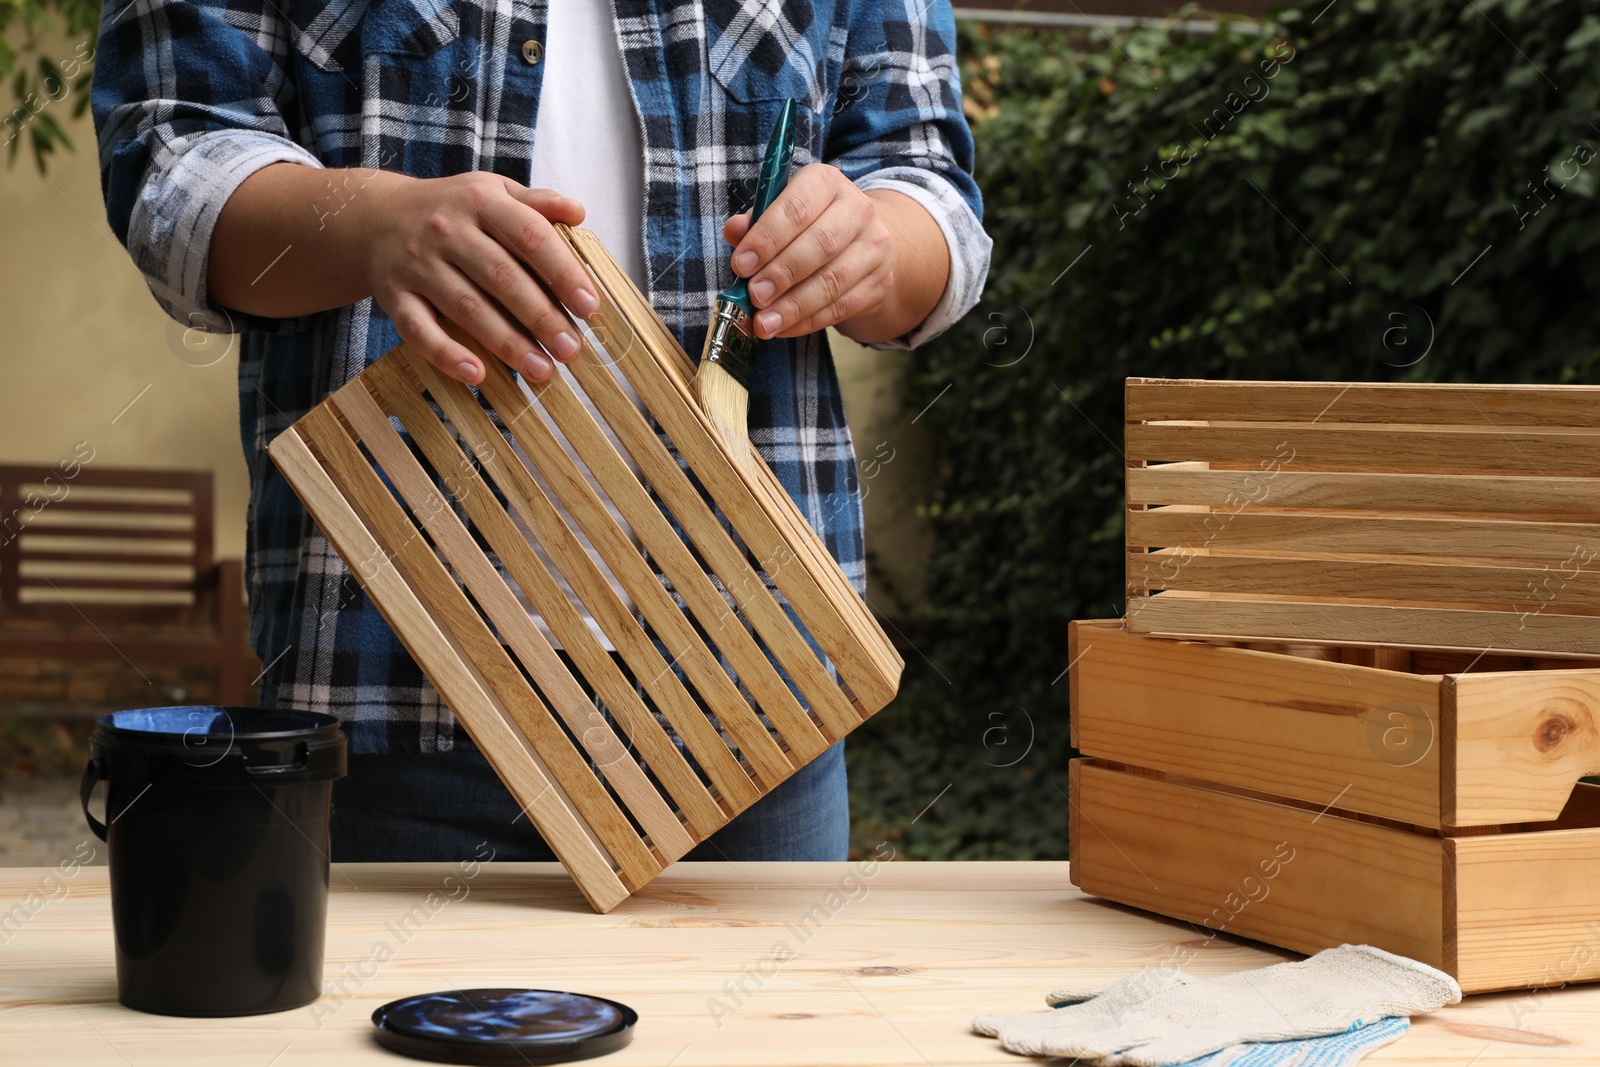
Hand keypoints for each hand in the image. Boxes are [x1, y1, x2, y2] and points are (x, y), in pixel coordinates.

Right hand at [361, 171, 598, 383]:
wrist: (374, 218)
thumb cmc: (451, 211)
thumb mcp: (492, 192)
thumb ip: (536, 204)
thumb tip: (579, 212)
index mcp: (480, 201)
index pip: (529, 236)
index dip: (562, 272)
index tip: (589, 307)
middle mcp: (446, 231)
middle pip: (501, 277)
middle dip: (541, 317)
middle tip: (571, 350)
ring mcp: (417, 265)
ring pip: (467, 308)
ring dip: (507, 343)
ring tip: (542, 370)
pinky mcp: (394, 296)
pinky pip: (419, 330)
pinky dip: (446, 355)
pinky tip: (476, 375)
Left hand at [723, 163, 897, 341]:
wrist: (861, 240)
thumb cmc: (808, 225)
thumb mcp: (780, 212)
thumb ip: (755, 221)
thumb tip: (734, 230)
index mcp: (826, 183)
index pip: (797, 208)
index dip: (767, 238)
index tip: (741, 266)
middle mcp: (857, 209)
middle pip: (820, 244)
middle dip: (782, 274)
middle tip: (754, 296)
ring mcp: (874, 247)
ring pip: (833, 281)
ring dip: (794, 306)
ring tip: (764, 323)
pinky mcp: (879, 282)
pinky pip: (842, 307)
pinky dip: (808, 321)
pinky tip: (783, 328)